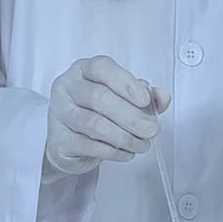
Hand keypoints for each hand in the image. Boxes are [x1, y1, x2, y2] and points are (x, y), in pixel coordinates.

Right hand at [44, 56, 170, 180]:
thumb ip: (144, 94)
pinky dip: (112, 151)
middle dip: (131, 116)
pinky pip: (88, 145)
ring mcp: (59, 113)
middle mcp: (67, 88)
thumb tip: (162, 97)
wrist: (69, 142)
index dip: (126, 83)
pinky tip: (126, 153)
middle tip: (151, 130)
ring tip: (142, 145)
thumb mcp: (122, 98)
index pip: (102, 68)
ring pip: (93, 124)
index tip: (146, 101)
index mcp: (83, 70)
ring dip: (124, 137)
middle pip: (99, 98)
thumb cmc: (97, 113)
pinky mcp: (59, 140)